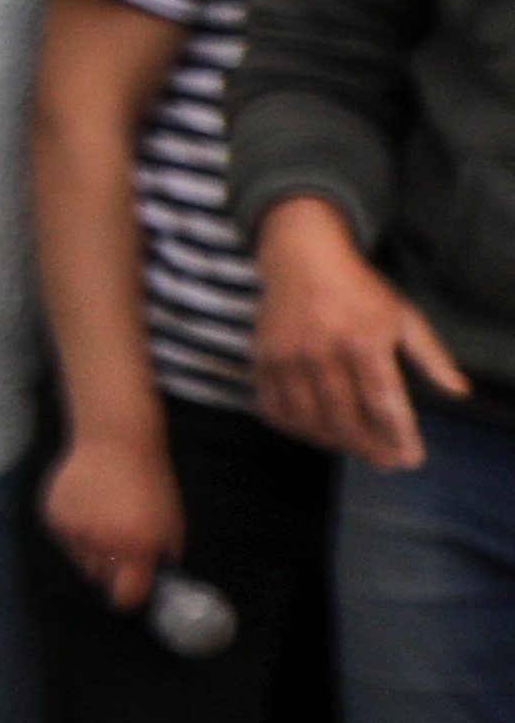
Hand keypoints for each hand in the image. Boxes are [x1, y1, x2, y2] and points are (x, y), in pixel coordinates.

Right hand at [37, 422, 184, 609]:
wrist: (116, 441)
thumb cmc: (151, 482)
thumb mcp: (171, 522)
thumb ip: (161, 556)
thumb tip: (154, 583)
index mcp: (138, 545)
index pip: (126, 595)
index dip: (128, 595)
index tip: (130, 589)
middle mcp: (103, 541)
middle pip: (99, 578)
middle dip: (110, 567)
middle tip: (119, 544)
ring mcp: (75, 529)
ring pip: (79, 558)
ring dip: (90, 548)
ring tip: (102, 519)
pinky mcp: (53, 516)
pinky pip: (63, 539)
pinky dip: (74, 529)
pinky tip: (87, 505)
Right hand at [255, 197, 469, 470]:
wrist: (303, 260)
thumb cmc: (361, 292)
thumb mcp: (405, 317)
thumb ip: (432, 357)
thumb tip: (459, 393)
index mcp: (364, 341)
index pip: (383, 402)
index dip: (399, 436)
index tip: (412, 458)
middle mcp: (322, 352)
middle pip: (345, 417)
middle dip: (369, 447)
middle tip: (388, 462)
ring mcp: (287, 358)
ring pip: (308, 419)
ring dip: (334, 442)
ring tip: (356, 448)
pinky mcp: (262, 361)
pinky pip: (274, 409)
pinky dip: (295, 429)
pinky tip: (316, 433)